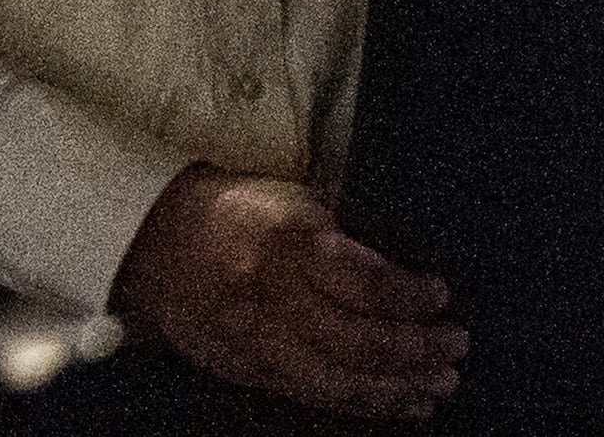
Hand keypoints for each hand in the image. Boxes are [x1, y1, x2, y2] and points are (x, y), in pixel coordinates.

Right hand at [110, 169, 464, 419]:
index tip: (440, 295)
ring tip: (437, 383)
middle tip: (454, 346)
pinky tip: (396, 400)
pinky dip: (361, 402)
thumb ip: (343, 239)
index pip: (369, 285)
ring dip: (400, 387)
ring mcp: (254, 338)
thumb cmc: (230, 209)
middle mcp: (270, 295)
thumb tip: (408, 278)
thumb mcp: (291, 200)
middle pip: (362, 342)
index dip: (414, 298)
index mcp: (285, 242)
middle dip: (420, 350)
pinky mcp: (243, 366)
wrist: (148, 234)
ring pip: (341, 382)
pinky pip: (312, 395)